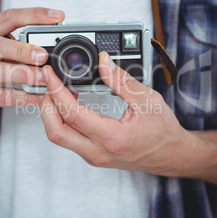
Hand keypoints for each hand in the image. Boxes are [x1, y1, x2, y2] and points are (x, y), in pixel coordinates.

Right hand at [0, 7, 64, 133]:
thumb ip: (11, 45)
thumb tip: (48, 45)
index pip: (7, 17)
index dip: (34, 15)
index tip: (57, 17)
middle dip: (21, 49)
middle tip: (43, 55)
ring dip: (22, 74)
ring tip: (42, 78)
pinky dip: (21, 96)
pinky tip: (36, 96)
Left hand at [39, 51, 194, 176]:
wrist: (172, 155)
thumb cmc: (163, 131)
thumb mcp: (146, 99)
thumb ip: (120, 79)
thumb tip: (102, 61)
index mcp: (112, 138)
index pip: (72, 114)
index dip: (56, 91)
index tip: (50, 75)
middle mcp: (98, 152)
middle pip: (56, 132)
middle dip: (46, 105)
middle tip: (48, 83)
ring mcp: (94, 156)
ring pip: (60, 137)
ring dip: (51, 114)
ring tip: (57, 91)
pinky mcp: (93, 155)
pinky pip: (69, 139)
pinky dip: (62, 121)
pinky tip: (67, 104)